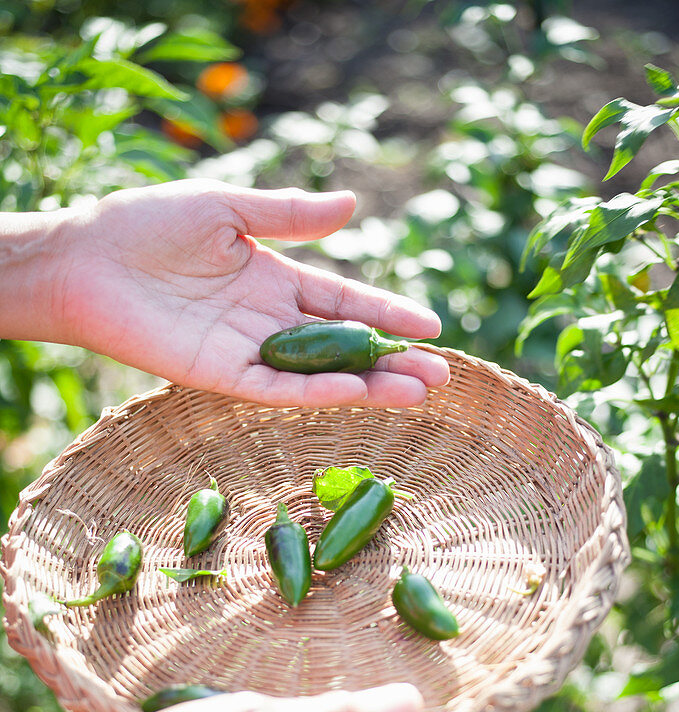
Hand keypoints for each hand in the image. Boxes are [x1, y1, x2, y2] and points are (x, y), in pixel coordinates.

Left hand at [58, 180, 446, 406]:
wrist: (88, 258)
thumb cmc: (149, 225)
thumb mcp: (228, 208)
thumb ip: (288, 215)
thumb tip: (352, 205)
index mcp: (275, 277)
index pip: (345, 299)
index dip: (388, 312)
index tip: (431, 326)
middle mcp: (270, 320)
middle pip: (345, 346)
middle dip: (394, 361)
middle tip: (442, 377)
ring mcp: (249, 351)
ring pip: (322, 375)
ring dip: (371, 386)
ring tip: (420, 393)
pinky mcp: (222, 377)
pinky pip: (278, 389)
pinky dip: (317, 393)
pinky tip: (357, 391)